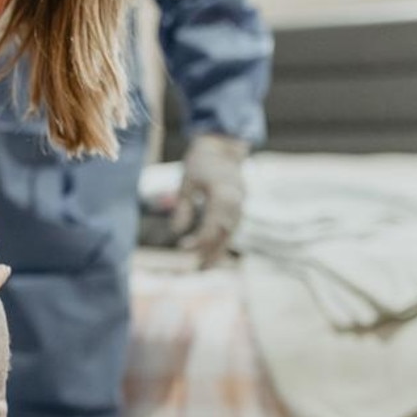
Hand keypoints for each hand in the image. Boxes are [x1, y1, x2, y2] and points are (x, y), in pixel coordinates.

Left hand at [172, 133, 249, 266]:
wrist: (222, 146)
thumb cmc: (199, 162)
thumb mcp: (186, 182)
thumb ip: (182, 206)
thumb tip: (176, 231)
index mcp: (222, 193)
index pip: (212, 225)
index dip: (199, 240)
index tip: (184, 248)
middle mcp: (235, 200)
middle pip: (224, 232)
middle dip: (211, 251)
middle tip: (198, 269)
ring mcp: (241, 202)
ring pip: (231, 231)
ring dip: (219, 249)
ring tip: (205, 266)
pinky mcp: (241, 204)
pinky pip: (233, 226)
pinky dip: (224, 239)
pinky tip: (214, 251)